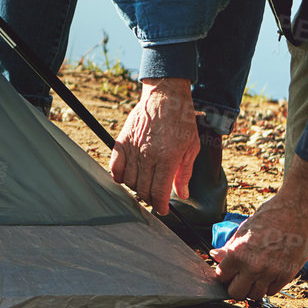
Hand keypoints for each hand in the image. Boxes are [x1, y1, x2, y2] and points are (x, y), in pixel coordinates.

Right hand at [108, 77, 199, 214]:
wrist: (166, 97)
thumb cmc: (181, 121)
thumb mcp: (192, 147)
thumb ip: (184, 173)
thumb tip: (182, 193)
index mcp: (167, 158)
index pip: (158, 193)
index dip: (161, 206)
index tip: (163, 210)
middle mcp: (148, 156)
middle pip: (143, 189)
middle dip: (150, 199)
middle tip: (155, 198)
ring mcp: (133, 148)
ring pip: (129, 180)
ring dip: (136, 188)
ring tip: (144, 186)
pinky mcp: (122, 141)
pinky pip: (115, 165)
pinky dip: (118, 175)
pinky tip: (125, 177)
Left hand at [211, 156, 307, 299]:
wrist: (297, 210)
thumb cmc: (269, 216)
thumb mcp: (244, 229)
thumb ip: (229, 247)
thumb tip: (214, 255)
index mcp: (238, 253)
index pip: (222, 277)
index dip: (224, 274)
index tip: (227, 271)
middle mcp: (253, 266)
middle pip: (236, 293)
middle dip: (235, 286)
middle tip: (239, 277)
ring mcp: (271, 273)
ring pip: (255, 295)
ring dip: (252, 288)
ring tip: (254, 276)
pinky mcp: (287, 275)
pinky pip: (272, 291)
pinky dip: (268, 285)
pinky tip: (268, 273)